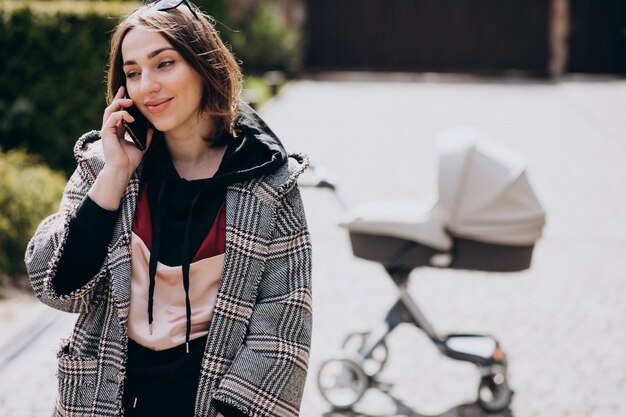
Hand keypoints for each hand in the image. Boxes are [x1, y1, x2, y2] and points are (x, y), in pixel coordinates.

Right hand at [89, 86, 153, 209]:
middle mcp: (110, 129)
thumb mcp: (141, 146)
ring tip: (129, 102)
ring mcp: (107, 130)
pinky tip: (131, 117)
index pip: (118, 113)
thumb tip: (152, 128)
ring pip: (110, 110)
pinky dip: (121, 115)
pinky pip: (112, 117)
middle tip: (125, 91)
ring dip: (119, 103)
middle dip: (118, 98)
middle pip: (112, 108)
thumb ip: (146, 137)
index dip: (121, 103)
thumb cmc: (129, 161)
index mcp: (117, 131)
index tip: (127, 94)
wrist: (122, 170)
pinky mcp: (106, 132)